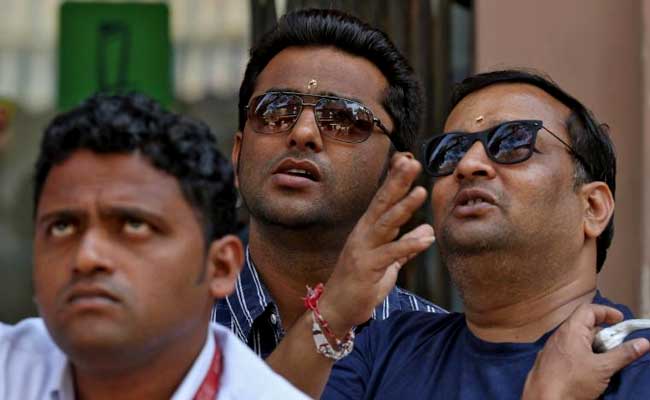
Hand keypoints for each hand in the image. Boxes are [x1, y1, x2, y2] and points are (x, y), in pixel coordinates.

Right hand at [319, 153, 433, 335]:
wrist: (337, 309)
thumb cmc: (361, 285)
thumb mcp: (388, 263)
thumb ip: (407, 246)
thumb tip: (428, 229)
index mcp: (368, 230)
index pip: (383, 200)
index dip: (394, 181)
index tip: (407, 161)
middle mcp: (363, 234)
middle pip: (382, 203)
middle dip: (397, 182)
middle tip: (411, 163)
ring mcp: (363, 250)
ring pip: (385, 223)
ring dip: (403, 207)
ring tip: (421, 192)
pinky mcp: (367, 268)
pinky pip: (391, 254)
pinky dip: (409, 244)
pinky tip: (427, 238)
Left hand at [522, 303, 649, 399]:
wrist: (544, 399)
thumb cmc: (572, 380)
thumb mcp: (603, 368)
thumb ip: (623, 354)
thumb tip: (643, 342)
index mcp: (570, 330)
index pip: (588, 310)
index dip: (606, 311)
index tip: (620, 320)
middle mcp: (559, 335)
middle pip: (583, 325)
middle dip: (602, 332)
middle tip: (618, 345)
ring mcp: (551, 349)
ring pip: (576, 340)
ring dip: (593, 345)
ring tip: (606, 359)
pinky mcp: (549, 361)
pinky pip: (569, 351)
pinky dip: (582, 354)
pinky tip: (589, 368)